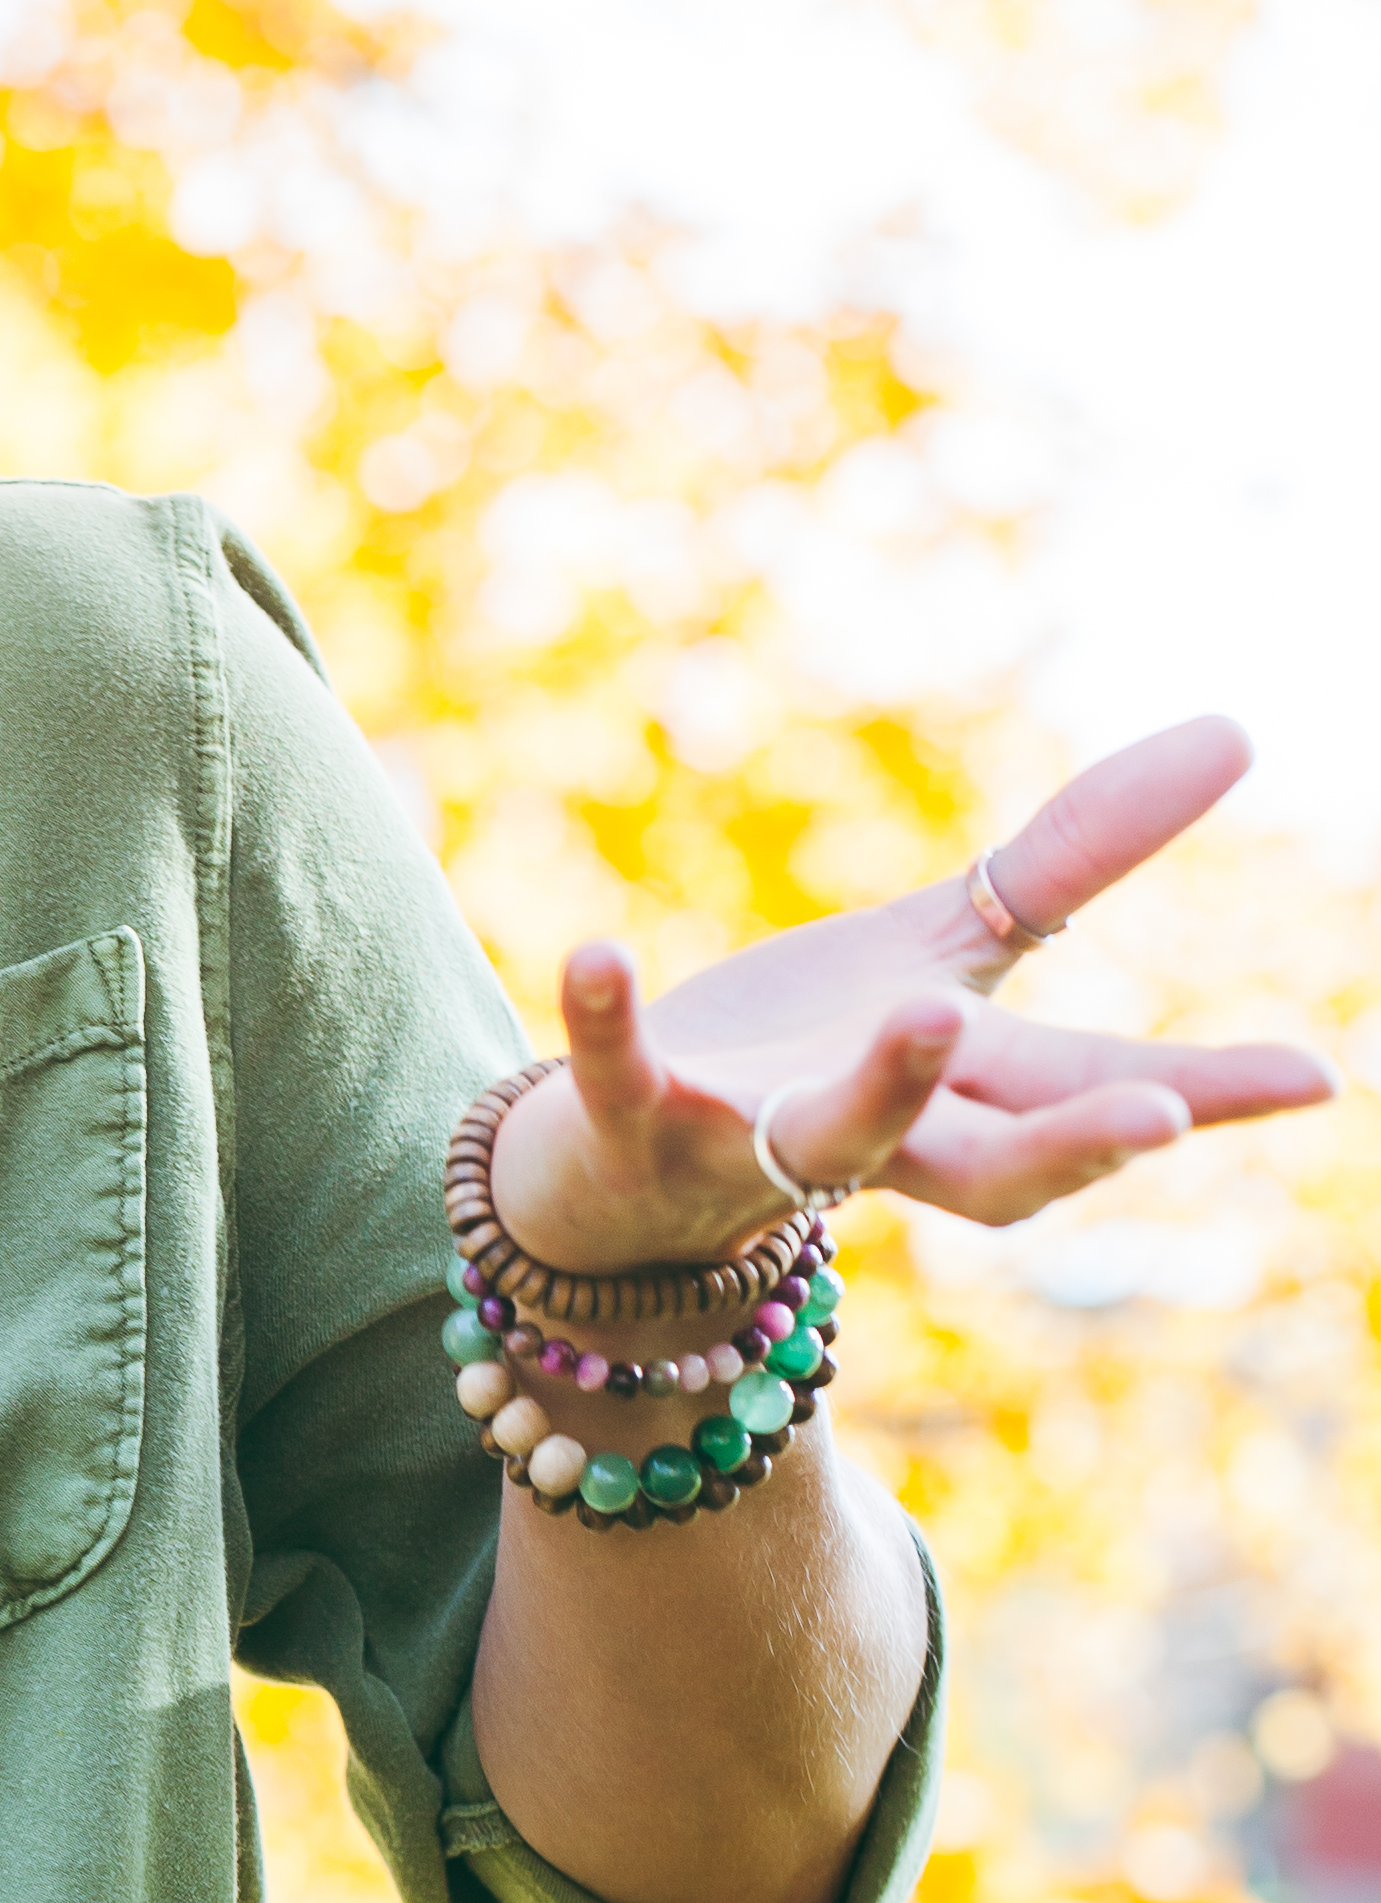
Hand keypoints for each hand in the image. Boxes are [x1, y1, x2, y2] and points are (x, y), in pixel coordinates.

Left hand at [491, 715, 1331, 1278]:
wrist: (613, 1171)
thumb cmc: (802, 1054)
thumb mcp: (939, 951)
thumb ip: (1071, 860)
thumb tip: (1235, 730)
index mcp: (957, 1102)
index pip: (1095, 1092)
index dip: (1208, 1091)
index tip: (1317, 1079)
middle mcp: (868, 1140)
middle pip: (989, 1162)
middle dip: (1075, 1147)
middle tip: (1162, 1120)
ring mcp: (746, 1137)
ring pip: (824, 1135)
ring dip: (882, 1082)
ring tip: (927, 1012)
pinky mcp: (628, 1116)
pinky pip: (615, 1073)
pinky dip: (604, 1021)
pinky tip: (594, 950)